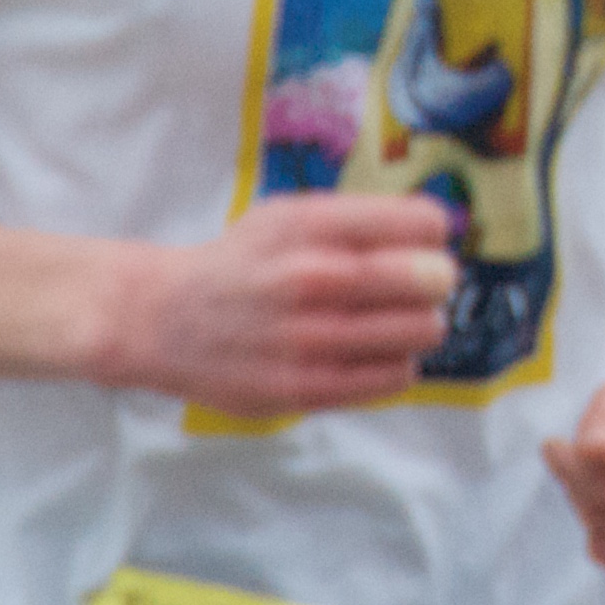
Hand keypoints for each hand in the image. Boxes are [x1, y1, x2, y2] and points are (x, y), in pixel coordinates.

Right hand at [89, 192, 460, 417]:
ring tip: (393, 322)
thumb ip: (360, 219)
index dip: (434, 233)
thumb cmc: (243, 262)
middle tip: (421, 285)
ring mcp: (308, 338)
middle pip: (432, 277)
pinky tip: (372, 353)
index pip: (423, 222)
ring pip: (421, 330)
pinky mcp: (303, 389)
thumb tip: (442, 229)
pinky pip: (395, 377)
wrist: (163, 319)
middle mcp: (312, 277)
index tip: (424, 242)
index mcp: (312, 224)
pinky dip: (397, 363)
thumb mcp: (291, 214)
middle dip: (436, 279)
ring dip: (418, 325)